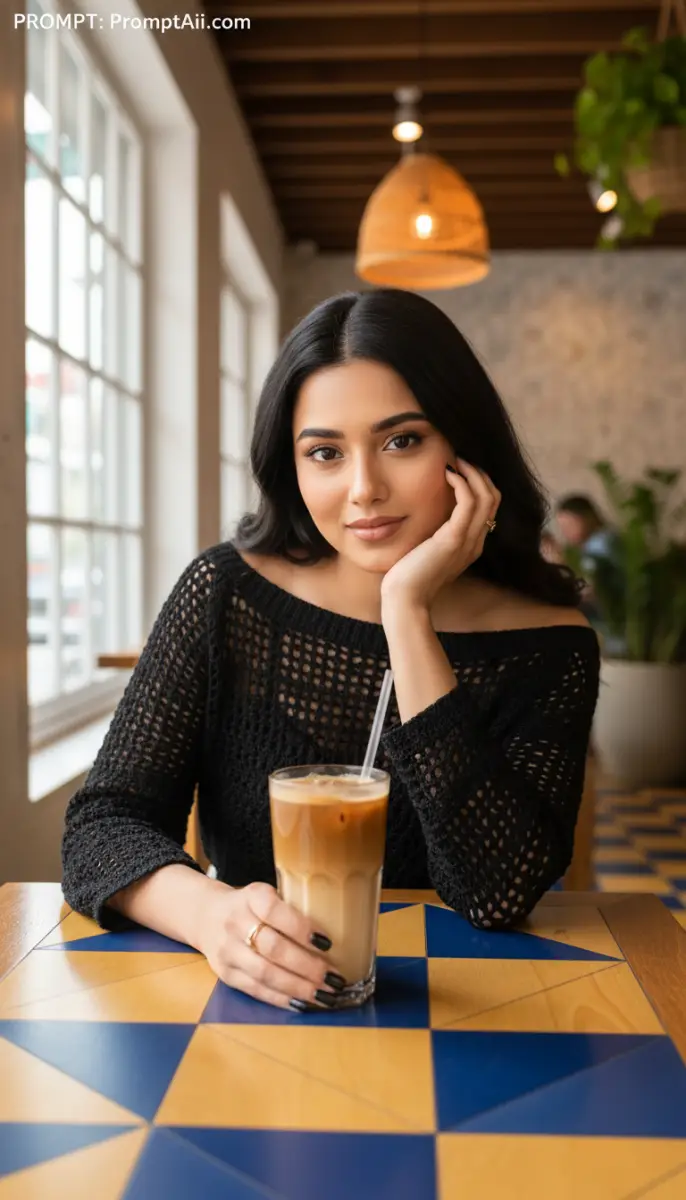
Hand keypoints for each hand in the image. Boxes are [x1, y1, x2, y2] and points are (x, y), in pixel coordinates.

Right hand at [198, 881, 346, 1010]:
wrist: (206, 915)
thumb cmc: (251, 906)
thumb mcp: (266, 894)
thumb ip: (293, 908)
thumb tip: (342, 929)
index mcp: (251, 896)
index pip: (274, 910)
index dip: (301, 928)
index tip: (328, 942)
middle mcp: (235, 922)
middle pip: (273, 948)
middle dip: (307, 966)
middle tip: (334, 977)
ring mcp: (227, 950)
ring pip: (265, 973)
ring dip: (298, 987)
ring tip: (324, 995)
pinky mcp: (225, 974)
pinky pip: (256, 989)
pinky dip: (282, 998)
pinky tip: (302, 1002)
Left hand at [380, 457, 500, 612]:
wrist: (405, 600)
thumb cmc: (408, 578)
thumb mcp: (426, 551)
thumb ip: (433, 535)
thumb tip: (427, 516)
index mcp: (470, 545)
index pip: (489, 507)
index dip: (479, 483)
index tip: (459, 468)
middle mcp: (475, 543)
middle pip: (494, 498)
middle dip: (479, 474)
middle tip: (460, 459)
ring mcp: (467, 542)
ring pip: (487, 497)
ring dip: (473, 473)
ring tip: (455, 461)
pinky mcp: (453, 540)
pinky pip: (469, 503)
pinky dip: (461, 483)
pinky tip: (446, 473)